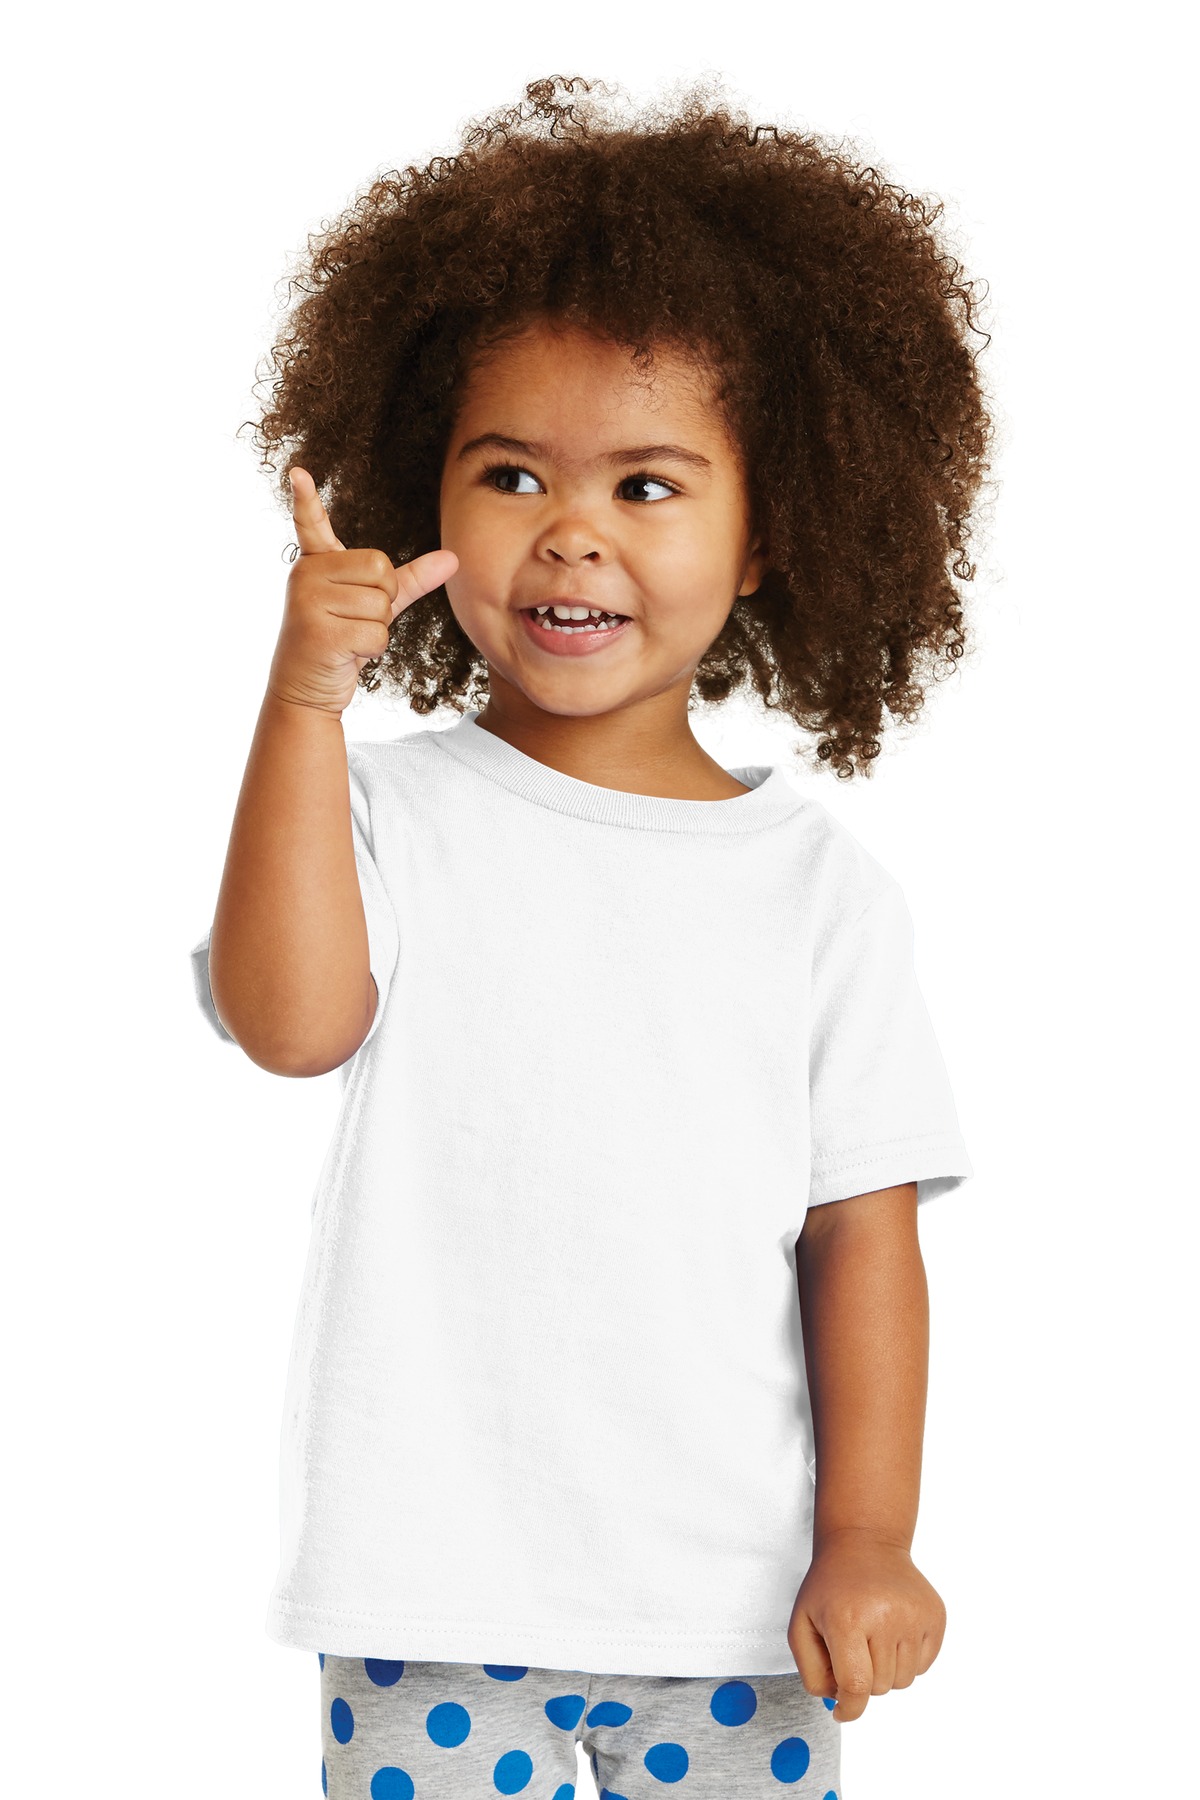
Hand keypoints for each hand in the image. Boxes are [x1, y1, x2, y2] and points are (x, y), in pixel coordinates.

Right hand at [267, 466, 458, 717]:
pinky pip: (376, 633)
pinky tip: (346, 654)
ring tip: (347, 638)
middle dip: (383, 601)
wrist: (304, 691)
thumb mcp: (373, 607)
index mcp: (315, 564)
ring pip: (381, 605)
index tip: (299, 471)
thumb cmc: (340, 643)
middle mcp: (305, 575)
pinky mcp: (318, 632)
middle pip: (382, 569)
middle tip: (354, 621)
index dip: (306, 499)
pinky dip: (372, 649)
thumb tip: (453, 559)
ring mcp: (307, 602)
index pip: (311, 524)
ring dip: (377, 630)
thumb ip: (410, 580)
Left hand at [786, 1529, 946, 1722]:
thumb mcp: (801, 1623)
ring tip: (873, 1637)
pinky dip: (906, 1659)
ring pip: (903, 1681)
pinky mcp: (935, 1615)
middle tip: (854, 1647)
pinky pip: (923, 1665)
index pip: (856, 1687)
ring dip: (886, 1670)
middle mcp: (885, 1617)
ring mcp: (914, 1615)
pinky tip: (892, 1631)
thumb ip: (811, 1671)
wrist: (865, 1542)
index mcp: (847, 1619)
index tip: (842, 1711)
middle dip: (863, 1678)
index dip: (849, 1708)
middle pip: (879, 1687)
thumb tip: (839, 1701)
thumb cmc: (830, 1586)